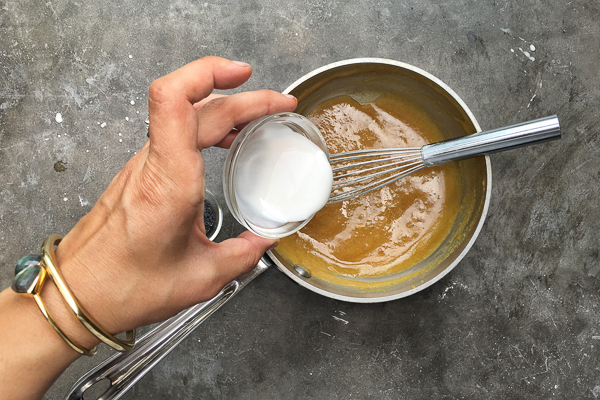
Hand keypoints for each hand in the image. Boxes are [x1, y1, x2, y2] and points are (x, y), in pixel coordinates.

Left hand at [54, 57, 296, 333]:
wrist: (80, 293)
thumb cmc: (126, 286)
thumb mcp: (200, 278)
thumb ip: (242, 255)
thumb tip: (264, 240)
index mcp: (168, 183)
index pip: (174, 100)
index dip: (208, 73)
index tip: (244, 76)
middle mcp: (153, 165)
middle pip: (195, 103)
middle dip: (243, 96)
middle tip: (279, 106)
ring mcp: (143, 164)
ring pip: (184, 113)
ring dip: (224, 106)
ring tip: (257, 118)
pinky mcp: (141, 171)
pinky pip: (176, 131)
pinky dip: (207, 124)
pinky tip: (226, 139)